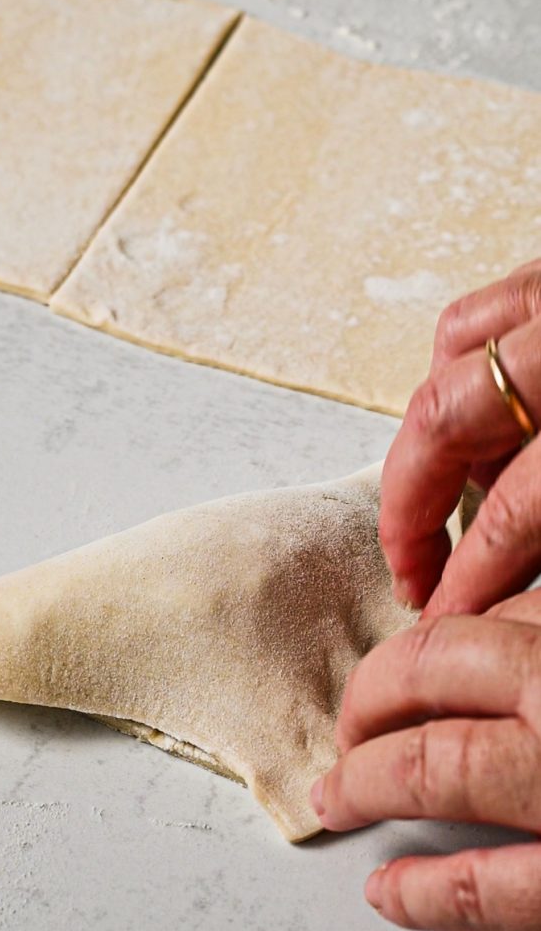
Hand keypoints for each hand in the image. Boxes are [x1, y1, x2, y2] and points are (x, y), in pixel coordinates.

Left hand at [309, 589, 540, 930]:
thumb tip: (497, 626)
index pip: (474, 617)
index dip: (421, 647)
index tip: (402, 667)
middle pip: (428, 670)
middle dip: (371, 698)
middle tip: (349, 725)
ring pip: (433, 766)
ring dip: (363, 782)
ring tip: (333, 797)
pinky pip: (488, 885)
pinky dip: (424, 892)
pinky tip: (387, 890)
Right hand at [379, 259, 540, 616]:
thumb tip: (507, 576)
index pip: (515, 509)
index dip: (472, 575)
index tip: (445, 615)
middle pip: (449, 417)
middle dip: (416, 509)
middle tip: (414, 574)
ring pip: (451, 354)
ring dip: (435, 436)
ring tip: (454, 500)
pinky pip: (479, 315)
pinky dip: (458, 370)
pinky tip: (479, 422)